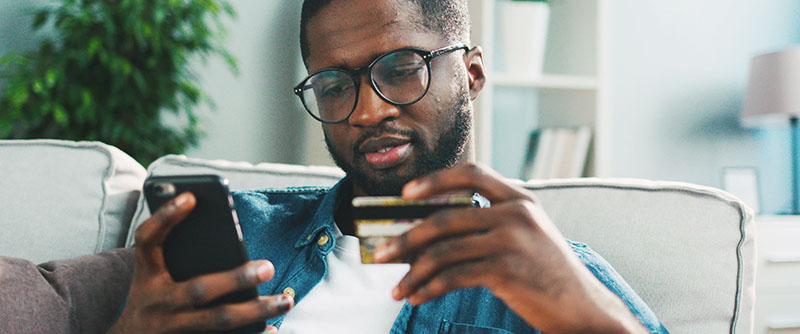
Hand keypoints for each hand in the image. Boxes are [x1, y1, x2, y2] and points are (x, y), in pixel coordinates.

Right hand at [108, 192, 291, 333]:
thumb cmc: (151, 296)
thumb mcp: (151, 273)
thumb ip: (176, 249)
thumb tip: (224, 228)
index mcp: (146, 274)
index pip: (148, 240)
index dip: (166, 217)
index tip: (192, 196)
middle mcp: (157, 300)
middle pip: (198, 289)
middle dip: (236, 278)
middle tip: (269, 267)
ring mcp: (172, 327)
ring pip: (218, 319)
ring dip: (255, 310)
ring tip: (285, 301)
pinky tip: (273, 328)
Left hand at [372, 163, 645, 333]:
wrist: (582, 308)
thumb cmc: (546, 273)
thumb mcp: (526, 235)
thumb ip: (489, 223)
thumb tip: (426, 232)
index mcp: (520, 199)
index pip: (472, 172)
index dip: (435, 179)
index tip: (406, 193)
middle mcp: (516, 214)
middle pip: (445, 217)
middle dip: (406, 237)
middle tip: (380, 253)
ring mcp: (512, 241)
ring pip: (443, 250)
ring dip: (412, 272)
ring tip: (397, 288)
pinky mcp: (507, 271)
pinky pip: (453, 276)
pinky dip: (428, 289)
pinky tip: (416, 298)